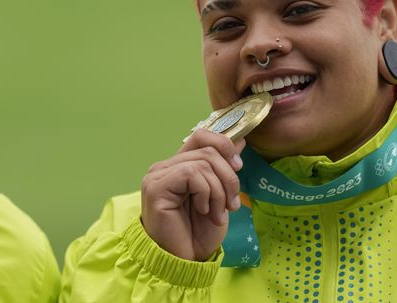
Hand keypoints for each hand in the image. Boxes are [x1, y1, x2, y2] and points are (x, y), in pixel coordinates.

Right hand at [141, 130, 244, 260]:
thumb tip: (240, 140)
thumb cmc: (198, 233)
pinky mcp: (156, 186)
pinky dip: (206, 193)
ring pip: (203, 163)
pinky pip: (191, 174)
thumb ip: (223, 169)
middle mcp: (165, 167)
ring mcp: (158, 175)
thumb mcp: (219, 196)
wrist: (184, 261)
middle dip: (229, 178)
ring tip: (217, 213)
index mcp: (178, 166)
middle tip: (232, 204)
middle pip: (208, 151)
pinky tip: (203, 210)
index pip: (200, 136)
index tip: (238, 166)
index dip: (224, 144)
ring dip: (219, 191)